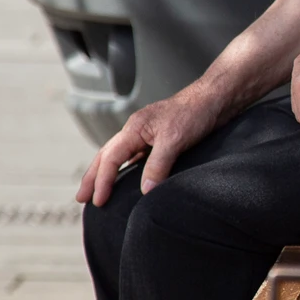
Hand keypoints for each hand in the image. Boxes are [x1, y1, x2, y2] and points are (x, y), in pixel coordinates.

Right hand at [75, 84, 228, 207]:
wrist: (218, 98)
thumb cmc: (196, 111)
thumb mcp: (175, 139)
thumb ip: (158, 164)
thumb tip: (145, 190)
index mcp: (134, 128)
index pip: (111, 159)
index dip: (102, 181)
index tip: (98, 201)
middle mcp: (137, 131)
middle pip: (107, 156)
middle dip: (92, 178)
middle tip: (81, 199)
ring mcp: (149, 135)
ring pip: (121, 157)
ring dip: (108, 174)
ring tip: (99, 192)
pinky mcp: (163, 140)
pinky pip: (138, 157)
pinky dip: (129, 170)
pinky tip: (130, 180)